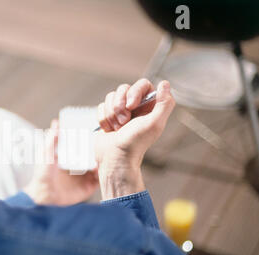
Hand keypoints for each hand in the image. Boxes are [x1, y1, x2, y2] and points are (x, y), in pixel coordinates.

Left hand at [24, 120, 98, 205]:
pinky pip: (100, 180)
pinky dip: (103, 174)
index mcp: (69, 158)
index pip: (83, 147)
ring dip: (103, 161)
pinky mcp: (88, 187)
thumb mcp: (46, 153)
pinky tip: (102, 167)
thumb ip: (52, 139)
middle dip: (99, 150)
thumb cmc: (42, 175)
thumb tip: (56, 123)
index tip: (96, 132)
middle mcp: (78, 167)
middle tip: (105, 142)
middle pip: (93, 156)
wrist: (45, 195)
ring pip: (99, 166)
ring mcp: (84, 177)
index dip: (89, 140)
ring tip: (106, 153)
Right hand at [95, 79, 174, 199]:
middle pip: (123, 88)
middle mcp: (136, 107)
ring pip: (110, 97)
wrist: (115, 158)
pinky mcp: (108, 116)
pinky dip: (104, 119)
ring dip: (111, 114)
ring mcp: (120, 111)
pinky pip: (101, 106)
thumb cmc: (134, 144)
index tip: (131, 106)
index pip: (142, 84)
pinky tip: (110, 130)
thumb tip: (165, 84)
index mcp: (149, 107)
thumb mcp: (154, 124)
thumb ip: (165, 103)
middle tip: (124, 121)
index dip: (134, 92)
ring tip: (117, 128)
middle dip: (119, 105)